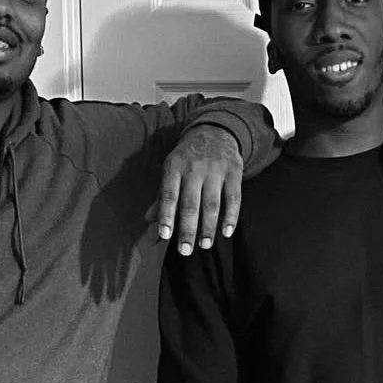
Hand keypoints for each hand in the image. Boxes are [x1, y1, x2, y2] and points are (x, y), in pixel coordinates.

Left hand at [157, 125, 241, 254]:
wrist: (215, 131)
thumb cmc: (188, 157)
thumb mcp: (171, 169)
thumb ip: (161, 195)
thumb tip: (148, 219)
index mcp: (174, 167)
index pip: (169, 195)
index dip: (166, 215)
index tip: (165, 235)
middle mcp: (194, 168)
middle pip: (190, 203)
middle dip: (187, 229)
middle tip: (184, 250)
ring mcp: (216, 170)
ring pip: (212, 203)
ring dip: (208, 227)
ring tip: (204, 246)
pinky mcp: (234, 172)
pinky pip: (234, 198)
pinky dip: (231, 216)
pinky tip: (227, 232)